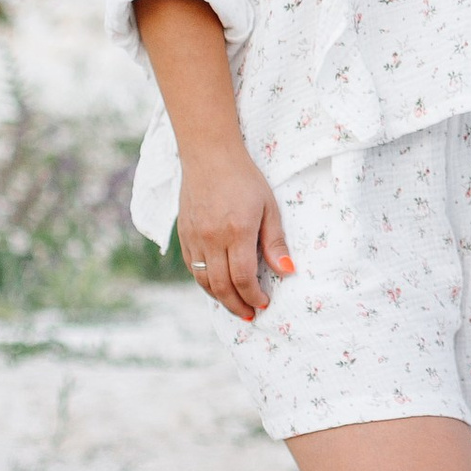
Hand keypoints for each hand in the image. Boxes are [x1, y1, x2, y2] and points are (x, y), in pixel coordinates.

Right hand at [176, 148, 289, 320]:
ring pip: (203, 281)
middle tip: (249, 315)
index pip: (243, 277)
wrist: (209, 156)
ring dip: (219, 298)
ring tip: (235, 305)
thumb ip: (274, 242)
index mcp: (236, 231)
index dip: (254, 296)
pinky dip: (204, 282)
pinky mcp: (183, 234)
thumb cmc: (245, 179)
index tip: (264, 303)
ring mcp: (194, 237)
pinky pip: (192, 267)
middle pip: (221, 285)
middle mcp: (212, 238)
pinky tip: (217, 286)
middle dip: (237, 305)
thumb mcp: (268, 207)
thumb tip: (287, 271)